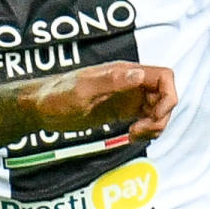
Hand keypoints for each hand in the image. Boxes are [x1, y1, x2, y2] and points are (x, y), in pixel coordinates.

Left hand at [14, 61, 177, 144]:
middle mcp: (130, 83)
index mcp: (124, 72)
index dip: (168, 97)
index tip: (154, 116)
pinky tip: (131, 136)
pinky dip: (145, 130)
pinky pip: (145, 118)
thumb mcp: (83, 90)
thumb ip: (112, 82)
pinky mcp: (121, 111)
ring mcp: (127, 97)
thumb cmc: (57, 96)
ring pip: (157, 109)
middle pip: (164, 96)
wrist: (41, 108)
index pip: (164, 77)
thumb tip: (140, 74)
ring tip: (134, 135)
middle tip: (140, 131)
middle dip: (161, 116)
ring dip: (154, 125)